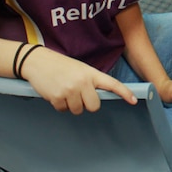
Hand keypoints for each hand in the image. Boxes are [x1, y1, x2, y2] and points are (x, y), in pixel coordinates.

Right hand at [20, 46, 137, 113]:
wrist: (37, 61)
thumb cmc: (60, 65)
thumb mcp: (80, 69)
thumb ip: (90, 81)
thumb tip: (97, 99)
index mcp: (91, 73)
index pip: (112, 84)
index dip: (124, 93)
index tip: (134, 101)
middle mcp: (83, 82)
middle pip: (94, 106)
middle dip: (87, 104)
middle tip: (78, 95)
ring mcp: (70, 90)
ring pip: (78, 110)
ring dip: (71, 105)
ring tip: (64, 91)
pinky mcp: (57, 98)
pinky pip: (64, 110)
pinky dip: (60, 105)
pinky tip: (55, 92)